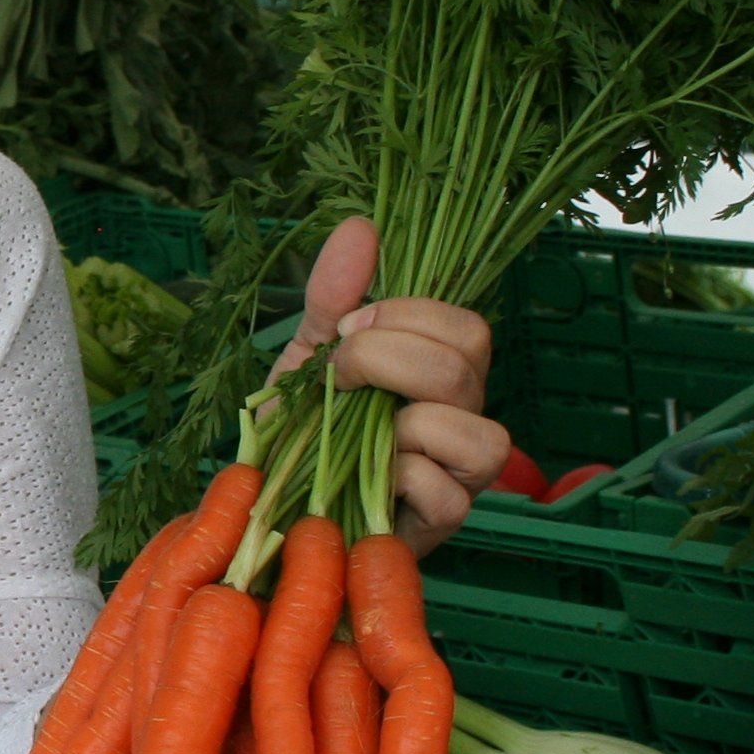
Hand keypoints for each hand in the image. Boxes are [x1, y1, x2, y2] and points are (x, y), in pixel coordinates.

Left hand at [265, 216, 510, 556]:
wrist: (270, 505)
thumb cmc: (302, 431)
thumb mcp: (309, 355)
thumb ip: (332, 295)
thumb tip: (361, 226)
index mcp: (441, 373)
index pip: (466, 327)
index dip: (404, 317)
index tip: (344, 329)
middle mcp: (463, 419)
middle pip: (470, 366)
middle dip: (390, 357)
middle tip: (339, 375)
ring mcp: (459, 477)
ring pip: (482, 436)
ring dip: (407, 424)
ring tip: (362, 433)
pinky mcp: (441, 526)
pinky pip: (447, 495)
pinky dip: (400, 479)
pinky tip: (368, 479)